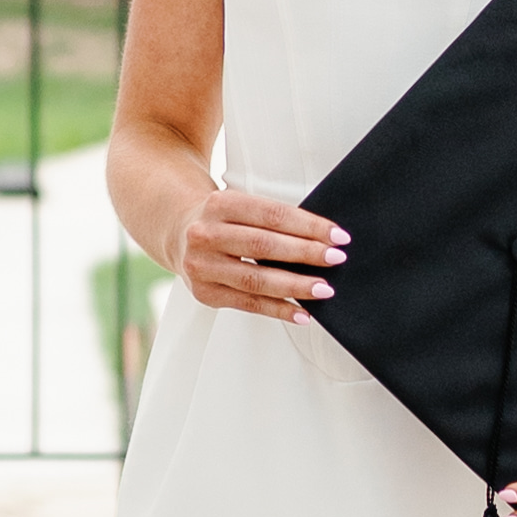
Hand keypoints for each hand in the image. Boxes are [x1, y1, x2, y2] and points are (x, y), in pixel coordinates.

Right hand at [178, 183, 347, 319]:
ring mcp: (202, 266)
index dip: (308, 226)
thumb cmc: (222, 219)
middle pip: (264, 246)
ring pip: (256, 279)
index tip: (337, 236)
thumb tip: (322, 241)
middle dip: (305, 253)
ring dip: (295, 286)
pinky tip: (302, 312)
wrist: (178, 231)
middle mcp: (205, 234)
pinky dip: (279, 309)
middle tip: (336, 259)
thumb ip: (273, 221)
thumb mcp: (241, 206)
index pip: (273, 215)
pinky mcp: (205, 293)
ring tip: (323, 289)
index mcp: (220, 204)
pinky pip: (248, 304)